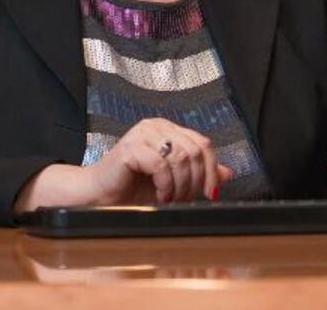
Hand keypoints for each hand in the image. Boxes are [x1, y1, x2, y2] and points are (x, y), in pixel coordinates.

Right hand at [86, 118, 231, 203]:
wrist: (98, 197)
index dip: (211, 170)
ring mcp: (142, 134)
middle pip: (195, 150)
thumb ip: (197, 174)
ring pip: (181, 157)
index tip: (210, 194)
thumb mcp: (173, 182)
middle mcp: (157, 126)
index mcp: (168, 130)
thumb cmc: (132, 189)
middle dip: (194, 181)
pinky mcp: (130, 147)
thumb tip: (227, 173)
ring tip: (170, 199)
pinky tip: (159, 195)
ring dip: (180, 185)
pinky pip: (161, 164)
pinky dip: (165, 185)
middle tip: (184, 200)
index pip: (203, 144)